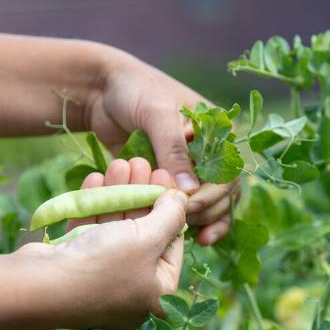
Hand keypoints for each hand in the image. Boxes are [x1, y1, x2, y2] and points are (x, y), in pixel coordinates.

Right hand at [21, 158, 186, 329]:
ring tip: (120, 163)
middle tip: (141, 164)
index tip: (165, 178)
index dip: (170, 208)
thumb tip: (182, 199)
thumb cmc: (103, 266)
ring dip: (118, 195)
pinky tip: (96, 179)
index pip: (173, 245)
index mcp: (158, 296)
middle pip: (144, 235)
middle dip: (141, 195)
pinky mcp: (75, 269)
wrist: (37, 286)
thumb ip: (170, 215)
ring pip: (115, 230)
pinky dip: (94, 207)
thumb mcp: (148, 238)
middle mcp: (132, 292)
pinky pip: (91, 234)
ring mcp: (102, 281)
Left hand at [85, 54, 236, 244]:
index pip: (227, 170)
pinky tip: (194, 239)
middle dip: (205, 209)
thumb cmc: (134, 90)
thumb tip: (191, 190)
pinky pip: (189, 205)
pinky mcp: (173, 179)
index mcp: (218, 130)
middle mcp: (212, 151)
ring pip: (211, 203)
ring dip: (201, 220)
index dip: (210, 192)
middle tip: (180, 221)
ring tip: (182, 233)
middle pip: (223, 192)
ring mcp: (193, 167)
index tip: (186, 205)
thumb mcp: (156, 113)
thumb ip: (173, 149)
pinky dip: (192, 222)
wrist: (101, 89)